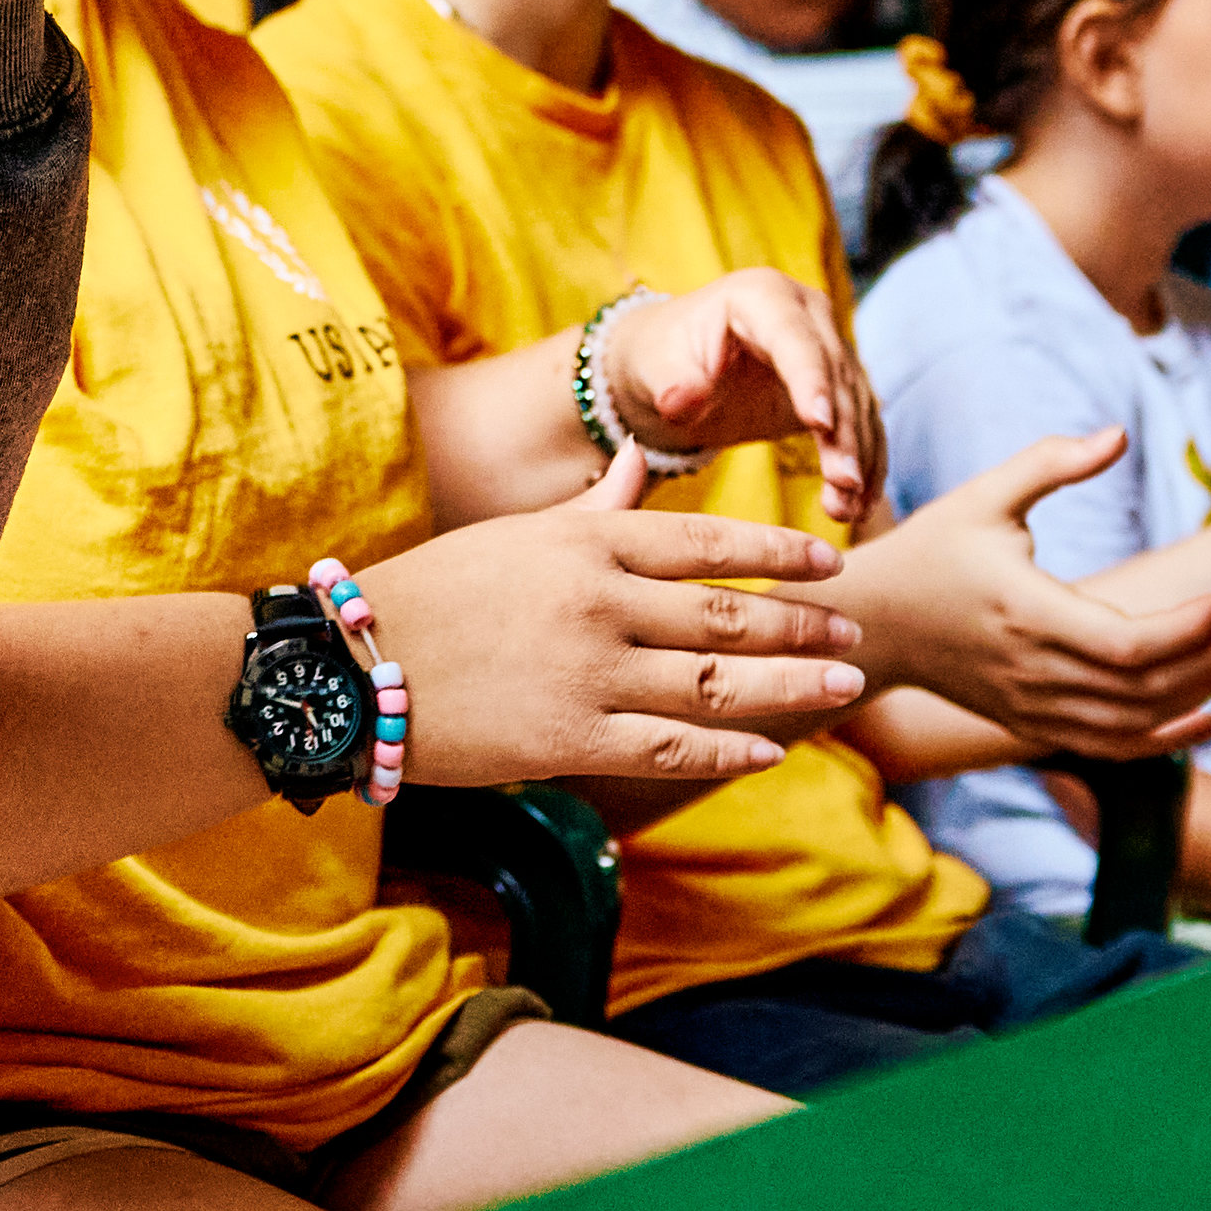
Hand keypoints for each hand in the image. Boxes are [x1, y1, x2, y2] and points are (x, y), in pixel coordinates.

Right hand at [369, 473, 865, 791]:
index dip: (783, 552)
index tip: (834, 561)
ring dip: (792, 685)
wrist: (352, 665)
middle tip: (857, 630)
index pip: (710, 542)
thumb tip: (643, 459)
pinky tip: (771, 749)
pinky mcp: (572, 739)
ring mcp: (590, 673)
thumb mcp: (519, 533)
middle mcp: (600, 603)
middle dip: (805, 623)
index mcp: (588, 543)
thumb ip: (597, 507)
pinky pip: (673, 747)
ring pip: (718, 683)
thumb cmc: (436, 592)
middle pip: (730, 615)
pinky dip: (731, 750)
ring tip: (845, 684)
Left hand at [602, 267, 869, 525]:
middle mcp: (806, 313)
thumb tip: (682, 400)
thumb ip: (672, 382)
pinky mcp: (838, 385)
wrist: (676, 364)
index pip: (794, 339)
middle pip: (836, 375)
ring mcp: (828, 347)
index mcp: (761, 295)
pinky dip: (864, 465)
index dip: (809, 381)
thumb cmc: (663, 358)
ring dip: (858, 459)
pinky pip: (861, 426)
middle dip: (844, 433)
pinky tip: (859, 505)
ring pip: (857, 405)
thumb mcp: (656, 368)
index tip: (821, 425)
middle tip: (844, 484)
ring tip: (849, 510)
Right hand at [828, 436, 1210, 757]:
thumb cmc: (931, 549)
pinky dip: (1167, 740)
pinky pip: (1113, 745)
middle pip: (1146, 685)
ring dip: (1200, 691)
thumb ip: (1052, 463)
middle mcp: (1034, 669)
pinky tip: (1210, 716)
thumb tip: (1118, 433)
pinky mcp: (1034, 722)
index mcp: (1026, 611)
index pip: (1128, 642)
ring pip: (1137, 721)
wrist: (874, 623)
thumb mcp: (985, 495)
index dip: (1191, 629)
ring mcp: (1034, 705)